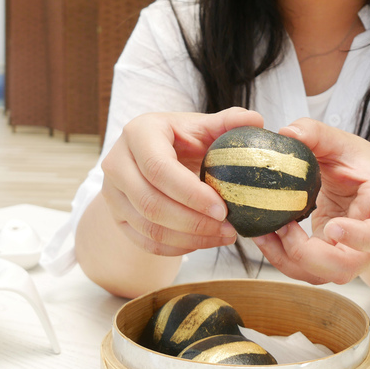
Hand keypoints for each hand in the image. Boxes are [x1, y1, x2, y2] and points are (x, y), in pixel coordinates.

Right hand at [101, 107, 262, 256]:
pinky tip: (205, 241)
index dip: (191, 193)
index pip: (158, 168)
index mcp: (138, 133)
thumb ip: (228, 122)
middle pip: (150, 203)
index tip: (223, 208)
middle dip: (193, 222)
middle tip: (228, 227)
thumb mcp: (202, 126)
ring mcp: (111, 193)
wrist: (153, 157)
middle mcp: (116, 162)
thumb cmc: (183, 139)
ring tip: (224, 235)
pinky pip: (146, 243)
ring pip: (148, 227)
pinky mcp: (117, 217)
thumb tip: (257, 120)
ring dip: (190, 238)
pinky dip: (178, 248)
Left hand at [251, 118, 369, 284]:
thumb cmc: (358, 165)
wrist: (360, 185)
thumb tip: (287, 133)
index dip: (364, 238)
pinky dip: (279, 257)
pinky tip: (264, 234)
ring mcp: (347, 253)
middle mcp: (369, 241)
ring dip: (287, 259)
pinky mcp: (325, 257)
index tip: (333, 226)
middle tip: (286, 228)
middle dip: (309, 255)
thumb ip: (316, 133)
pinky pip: (304, 269)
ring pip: (321, 275)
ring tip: (265, 231)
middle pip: (348, 267)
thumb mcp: (342, 142)